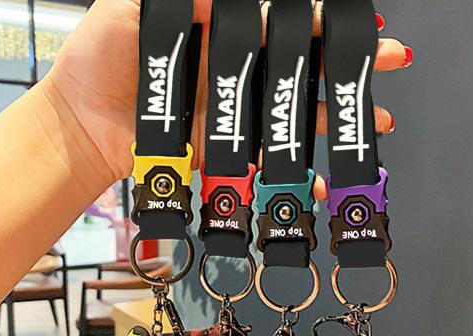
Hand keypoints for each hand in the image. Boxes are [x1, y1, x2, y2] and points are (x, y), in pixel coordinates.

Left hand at [47, 0, 412, 184]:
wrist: (83, 126)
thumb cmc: (96, 61)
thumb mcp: (131, 11)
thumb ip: (180, 2)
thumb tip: (228, 0)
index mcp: (218, 30)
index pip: (279, 21)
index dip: (321, 22)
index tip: (359, 22)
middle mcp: (234, 69)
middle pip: (300, 65)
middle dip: (348, 64)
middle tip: (389, 63)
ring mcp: (234, 111)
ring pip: (296, 110)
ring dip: (339, 116)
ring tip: (378, 120)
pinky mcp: (228, 148)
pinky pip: (270, 158)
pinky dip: (298, 173)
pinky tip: (324, 180)